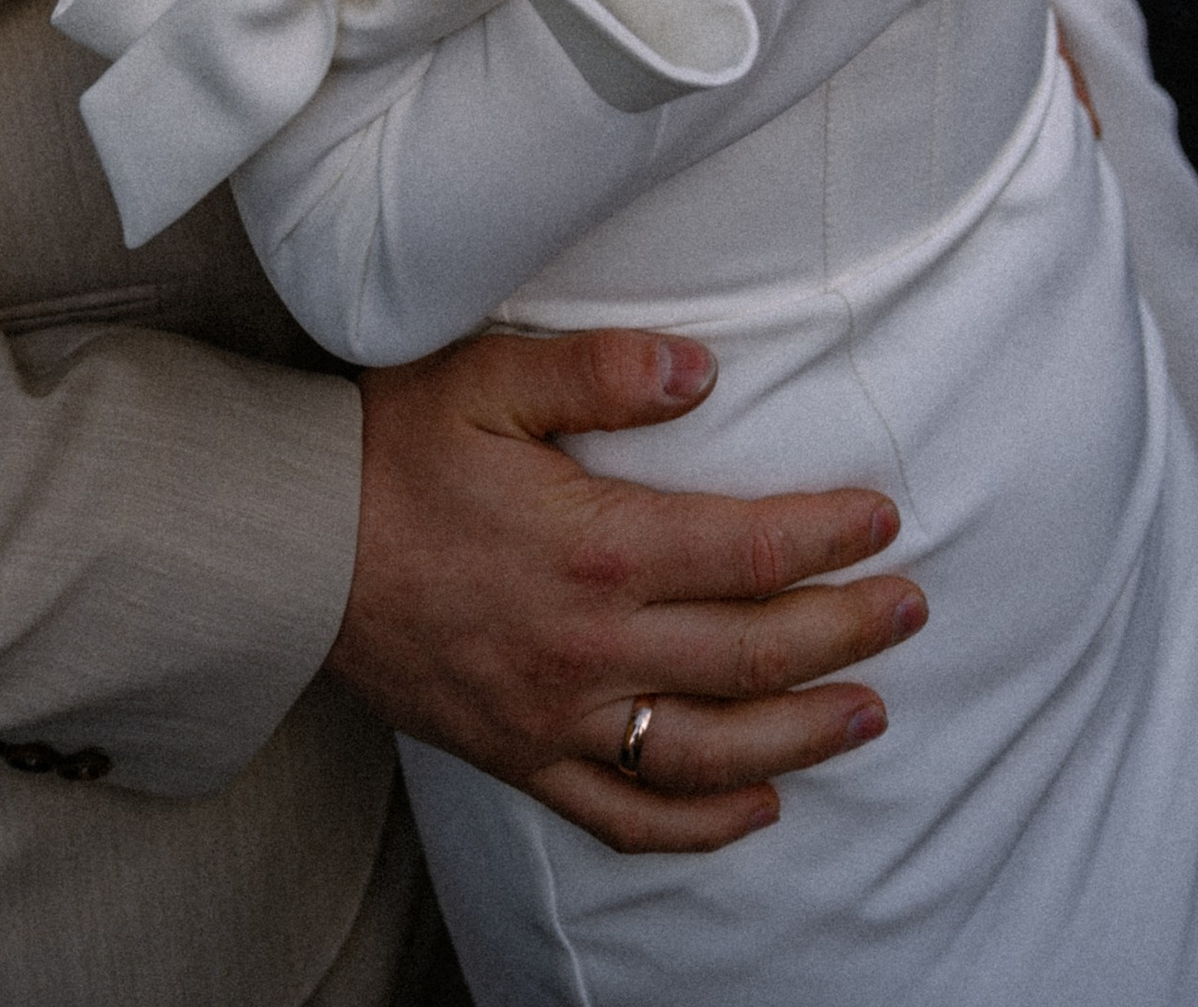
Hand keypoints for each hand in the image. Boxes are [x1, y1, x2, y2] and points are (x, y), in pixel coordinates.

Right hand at [326, 328, 923, 851]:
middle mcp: (589, 646)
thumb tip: (703, 374)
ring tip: (868, 711)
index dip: (829, 539)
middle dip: (846, 632)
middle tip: (910, 610)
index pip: (749, 553)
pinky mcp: (519, 756)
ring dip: (802, 736)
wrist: (287, 546)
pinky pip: (624, 815)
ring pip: (708, 749)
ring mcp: (555, 715)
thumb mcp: (487, 376)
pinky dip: (700, 824)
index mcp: (596, 547)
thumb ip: (601, 372)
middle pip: (752, 654)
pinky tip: (757, 806)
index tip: (884, 520)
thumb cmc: (386, 446)